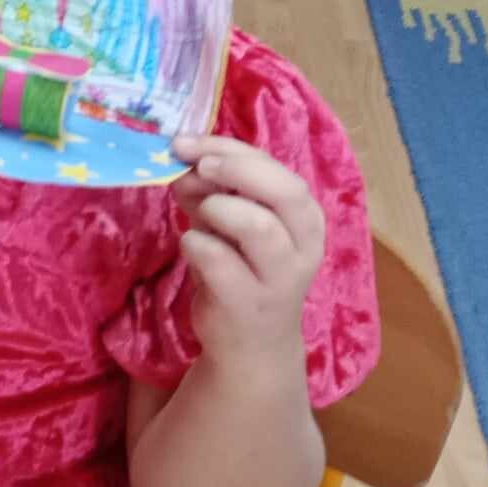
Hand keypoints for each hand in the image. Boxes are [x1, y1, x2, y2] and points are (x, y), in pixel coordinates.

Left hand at [169, 135, 323, 368]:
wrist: (250, 343)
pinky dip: (194, 243)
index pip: (279, 170)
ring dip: (216, 209)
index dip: (231, 150)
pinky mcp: (247, 302)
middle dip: (234, 170)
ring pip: (258, 226)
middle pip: (285, 192)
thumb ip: (213, 191)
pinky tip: (190, 247)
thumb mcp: (232, 223)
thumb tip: (182, 159)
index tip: (188, 144)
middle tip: (195, 168)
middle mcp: (303, 246)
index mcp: (304, 218)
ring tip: (197, 216)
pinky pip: (218, 259)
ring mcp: (279, 278)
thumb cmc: (242, 270)